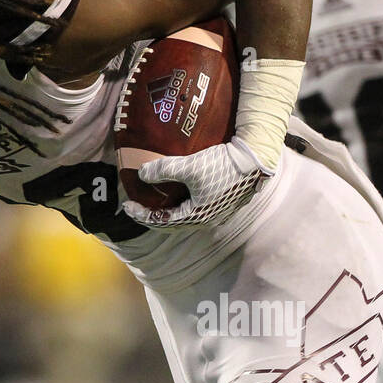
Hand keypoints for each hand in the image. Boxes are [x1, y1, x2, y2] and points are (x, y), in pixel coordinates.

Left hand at [122, 137, 268, 227]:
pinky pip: (196, 206)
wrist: (255, 159)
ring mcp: (216, 211)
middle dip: (153, 215)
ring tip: (156, 199)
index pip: (162, 221)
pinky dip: (182, 202)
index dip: (142, 215)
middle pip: (173, 222)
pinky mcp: (223, 200)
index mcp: (196, 216)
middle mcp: (206, 219)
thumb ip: (163, 169)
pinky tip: (179, 190)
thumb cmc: (222, 165)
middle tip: (137, 206)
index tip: (127, 206)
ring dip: (168, 209)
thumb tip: (141, 173)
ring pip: (186, 215)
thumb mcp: (189, 166)